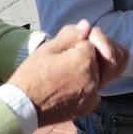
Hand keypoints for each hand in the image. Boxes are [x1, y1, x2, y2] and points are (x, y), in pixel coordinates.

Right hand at [8, 20, 122, 125]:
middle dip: (99, 48)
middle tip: (83, 48)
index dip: (82, 39)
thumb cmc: (31, 76)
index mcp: (84, 61)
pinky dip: (93, 81)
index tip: (68, 43)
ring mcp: (93, 95)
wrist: (22, 107)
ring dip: (101, 64)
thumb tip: (86, 25)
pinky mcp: (89, 106)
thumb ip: (70, 35)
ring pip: (110, 73)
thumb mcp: (47, 49)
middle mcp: (94, 79)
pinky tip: (77, 79)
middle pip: (108, 56)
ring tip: (84, 61)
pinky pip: (99, 90)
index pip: (93, 41)